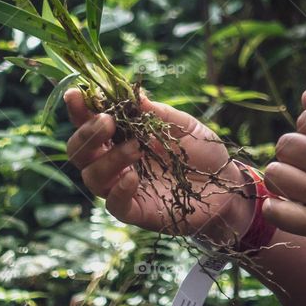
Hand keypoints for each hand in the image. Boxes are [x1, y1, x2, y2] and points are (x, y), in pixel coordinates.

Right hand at [63, 89, 252, 241]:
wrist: (229, 187)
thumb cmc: (203, 153)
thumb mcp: (183, 126)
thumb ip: (157, 113)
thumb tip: (133, 95)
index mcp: (120, 137)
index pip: (88, 123)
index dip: (78, 110)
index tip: (75, 94)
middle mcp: (114, 162)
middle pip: (79, 152)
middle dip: (86, 134)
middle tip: (107, 122)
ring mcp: (122, 188)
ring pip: (92, 177)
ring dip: (108, 160)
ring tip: (135, 148)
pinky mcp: (136, 211)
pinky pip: (114, 205)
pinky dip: (119, 191)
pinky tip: (133, 178)